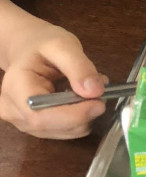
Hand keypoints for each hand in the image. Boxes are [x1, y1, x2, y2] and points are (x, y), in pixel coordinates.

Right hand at [0, 22, 106, 138]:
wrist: (28, 48)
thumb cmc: (42, 44)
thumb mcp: (63, 45)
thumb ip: (79, 67)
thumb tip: (95, 91)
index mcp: (15, 88)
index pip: (40, 116)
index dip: (73, 115)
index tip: (99, 103)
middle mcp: (13, 110)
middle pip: (51, 127)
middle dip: (82, 114)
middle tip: (101, 92)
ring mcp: (22, 122)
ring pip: (61, 132)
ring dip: (84, 116)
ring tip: (90, 90)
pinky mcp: (35, 127)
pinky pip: (63, 131)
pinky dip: (79, 118)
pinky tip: (81, 99)